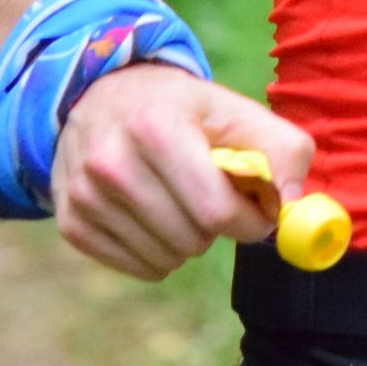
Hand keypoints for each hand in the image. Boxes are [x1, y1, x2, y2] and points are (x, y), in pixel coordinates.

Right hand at [49, 62, 315, 281]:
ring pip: (166, 259)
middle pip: (192, 238)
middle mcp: (111, 162)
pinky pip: (138, 268)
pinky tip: (154, 215)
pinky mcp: (71, 222)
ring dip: (188, 241)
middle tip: (213, 198)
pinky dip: (158, 252)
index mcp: (156, 128)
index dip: (251, 220)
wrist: (100, 97)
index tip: (258, 211)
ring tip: (180, 201)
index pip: (216, 209)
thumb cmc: (180, 109)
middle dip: (217, 227)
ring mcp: (84, 195)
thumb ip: (282, 149)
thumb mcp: (234, 110)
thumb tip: (295, 205)